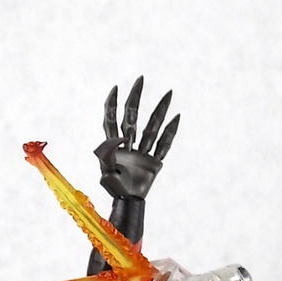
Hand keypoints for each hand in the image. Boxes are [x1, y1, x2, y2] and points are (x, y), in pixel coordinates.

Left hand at [95, 76, 180, 198]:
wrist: (127, 202)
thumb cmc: (113, 189)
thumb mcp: (105, 172)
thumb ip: (107, 155)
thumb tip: (117, 138)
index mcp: (114, 146)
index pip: (111, 120)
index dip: (112, 104)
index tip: (116, 87)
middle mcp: (129, 144)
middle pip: (133, 116)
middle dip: (136, 97)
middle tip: (140, 79)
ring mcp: (143, 151)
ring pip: (152, 126)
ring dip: (160, 110)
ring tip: (169, 93)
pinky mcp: (154, 162)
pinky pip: (163, 144)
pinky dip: (170, 132)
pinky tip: (177, 118)